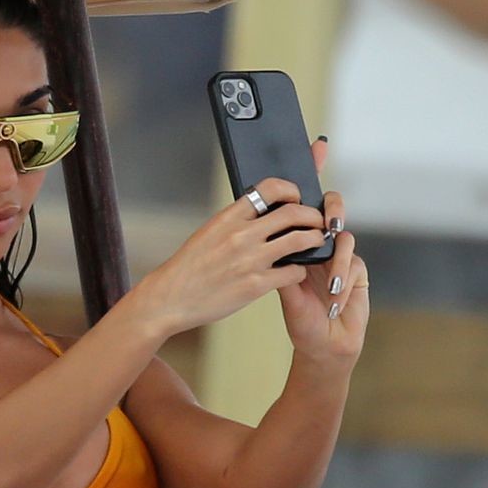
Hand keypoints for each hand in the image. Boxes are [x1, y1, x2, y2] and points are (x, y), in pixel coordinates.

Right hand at [134, 167, 338, 336]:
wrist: (170, 298)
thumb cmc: (188, 268)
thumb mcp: (208, 233)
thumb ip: (235, 222)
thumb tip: (259, 213)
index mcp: (229, 217)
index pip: (269, 188)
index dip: (291, 189)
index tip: (297, 196)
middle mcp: (241, 235)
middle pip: (292, 213)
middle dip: (311, 215)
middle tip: (317, 221)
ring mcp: (250, 260)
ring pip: (299, 240)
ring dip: (314, 239)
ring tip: (317, 241)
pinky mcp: (255, 285)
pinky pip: (292, 272)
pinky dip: (300, 269)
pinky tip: (297, 270)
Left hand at [274, 137, 368, 369]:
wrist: (321, 346)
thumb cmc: (300, 318)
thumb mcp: (282, 290)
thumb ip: (279, 262)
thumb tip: (270, 235)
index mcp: (297, 240)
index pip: (303, 201)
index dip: (312, 172)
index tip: (316, 145)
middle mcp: (320, 242)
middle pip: (330, 207)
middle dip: (331, 210)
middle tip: (327, 224)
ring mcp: (340, 254)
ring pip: (343, 235)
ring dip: (334, 262)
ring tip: (327, 286)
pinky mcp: (357, 268)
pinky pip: (352, 262)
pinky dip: (341, 283)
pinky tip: (333, 300)